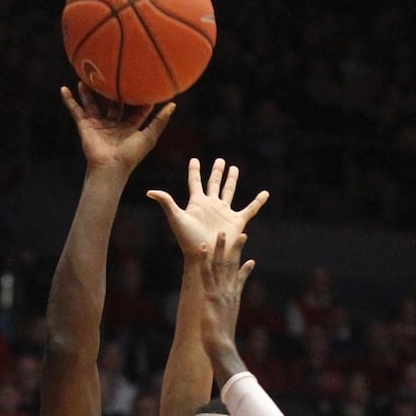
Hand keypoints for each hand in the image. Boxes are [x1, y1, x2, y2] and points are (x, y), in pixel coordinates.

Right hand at [61, 83, 174, 172]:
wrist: (110, 168)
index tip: (142, 78)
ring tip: (87, 76)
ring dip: (89, 91)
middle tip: (114, 72)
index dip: (139, 95)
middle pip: (113, 102)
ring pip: (93, 103)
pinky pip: (75, 110)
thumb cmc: (131, 155)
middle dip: (113, 90)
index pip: (135, 108)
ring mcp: (98, 124)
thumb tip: (173, 104)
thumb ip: (160, 121)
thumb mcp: (149, 136)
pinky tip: (64, 88)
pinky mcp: (85, 125)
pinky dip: (69, 100)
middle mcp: (113, 124)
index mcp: (129, 127)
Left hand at [147, 158, 268, 257]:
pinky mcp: (237, 221)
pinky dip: (258, 201)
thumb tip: (150, 192)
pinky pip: (250, 209)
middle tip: (220, 161)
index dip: (194, 171)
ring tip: (234, 168)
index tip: (194, 160)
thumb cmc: (188, 239)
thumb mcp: (176, 218)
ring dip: (232, 180)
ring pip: (229, 192)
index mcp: (197, 203)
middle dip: (216, 172)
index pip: (195, 182)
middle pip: (214, 184)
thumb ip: (166, 202)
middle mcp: (211, 205)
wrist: (204, 256)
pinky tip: (265, 194)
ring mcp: (224, 212)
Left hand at [199, 231, 253, 361]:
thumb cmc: (223, 342)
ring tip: (221, 234)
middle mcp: (230, 293)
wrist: (222, 348)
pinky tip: (201, 249)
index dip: (244, 267)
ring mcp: (221, 293)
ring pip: (221, 266)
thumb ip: (228, 321)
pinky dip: (204, 260)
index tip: (250, 259)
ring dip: (221, 249)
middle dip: (237, 250)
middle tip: (241, 234)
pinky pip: (206, 274)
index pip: (240, 279)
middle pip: (234, 267)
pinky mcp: (211, 295)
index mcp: (234, 299)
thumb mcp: (227, 327)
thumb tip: (230, 322)